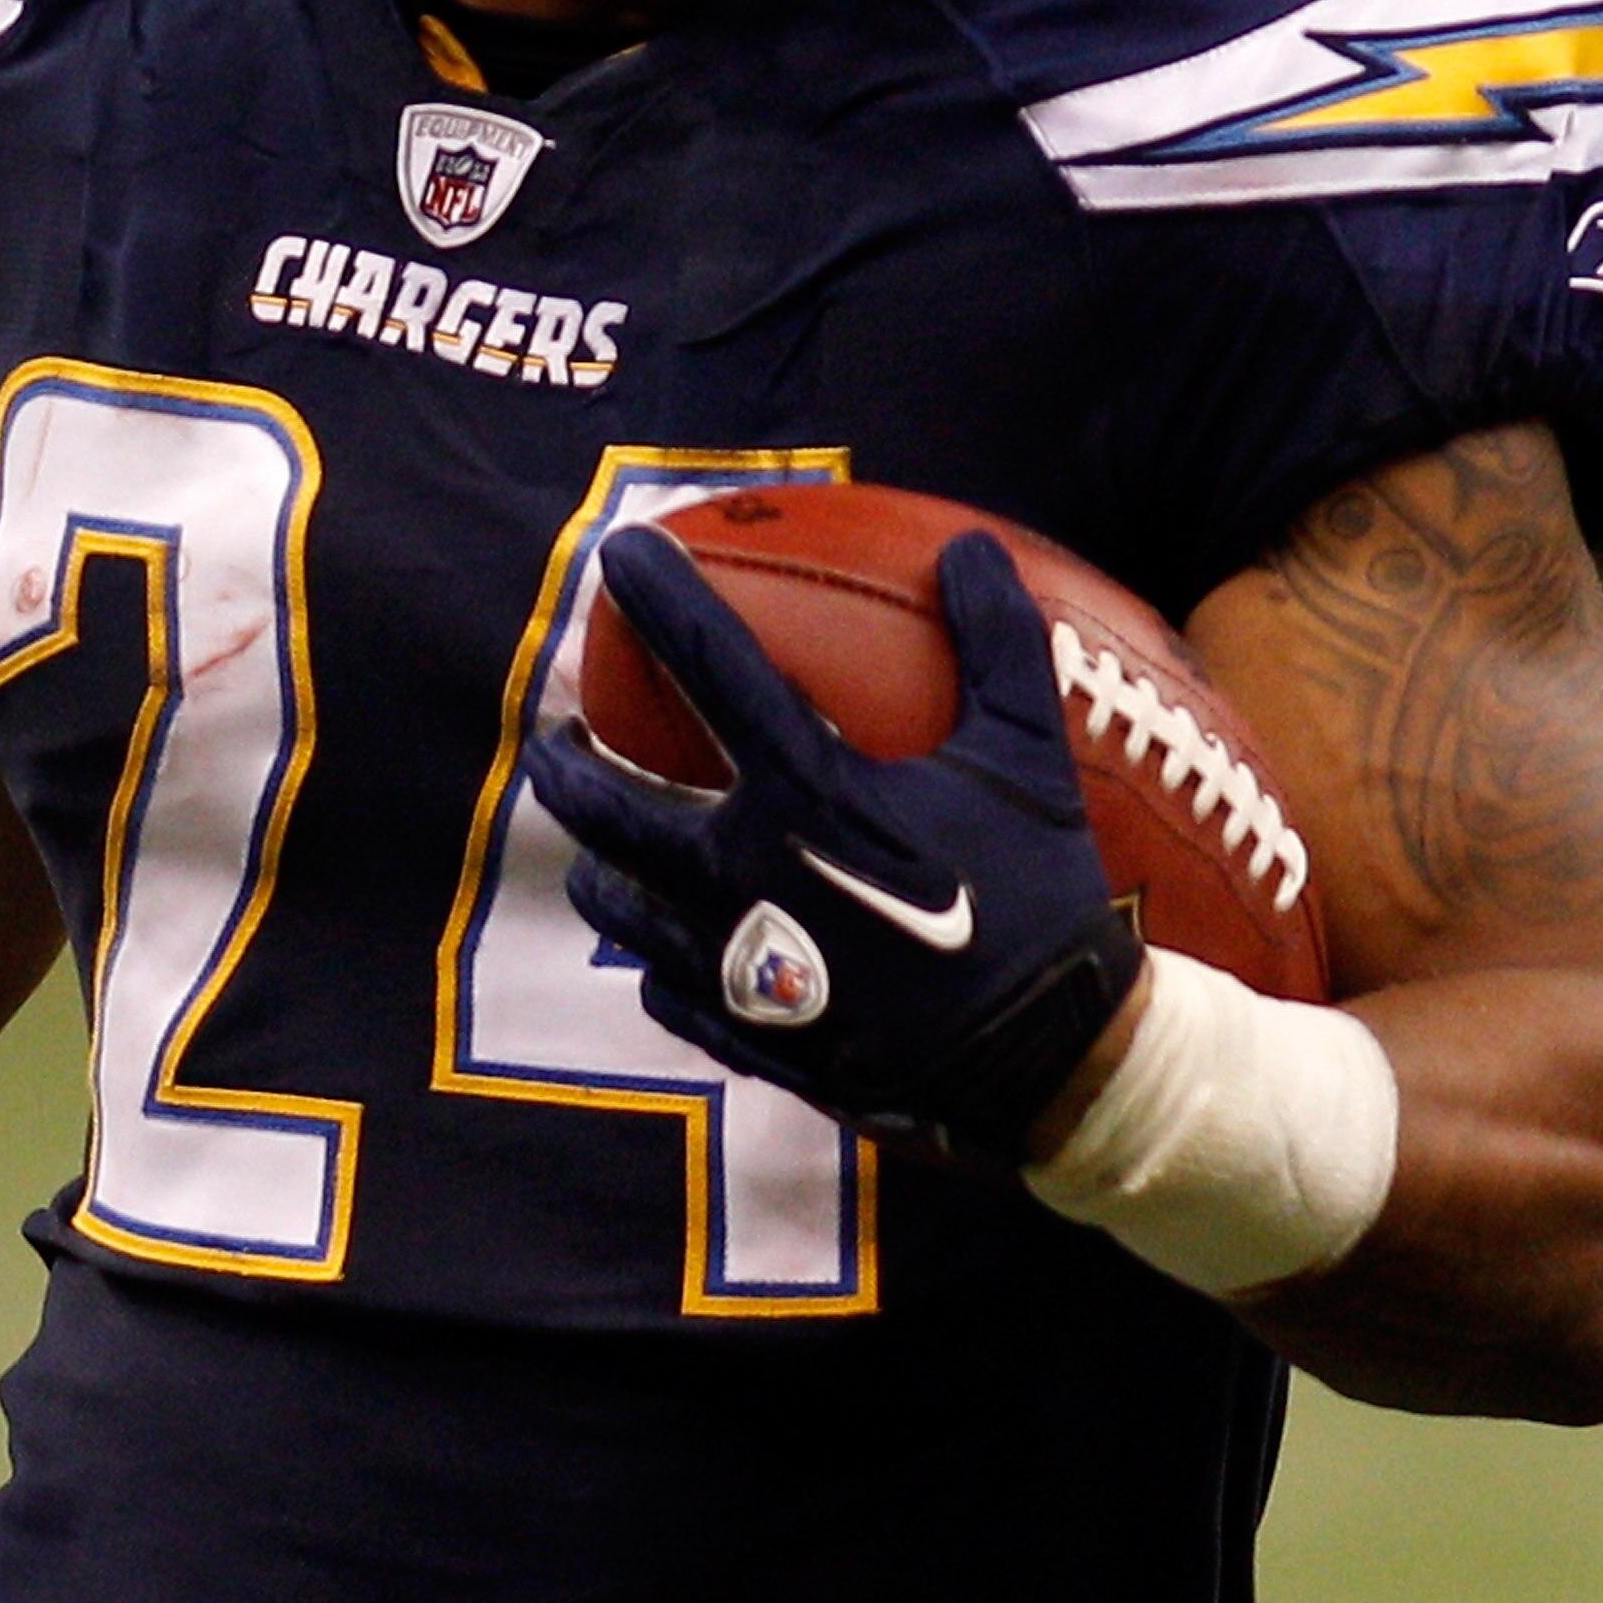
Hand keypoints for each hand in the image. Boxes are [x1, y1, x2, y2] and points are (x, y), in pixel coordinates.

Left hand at [524, 524, 1144, 1162]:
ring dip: (595, 863)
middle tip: (558, 738)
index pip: (706, 663)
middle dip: (565, 761)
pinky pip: (662, 989)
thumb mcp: (1029, 757)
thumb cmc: (1038, 896)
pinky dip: (654, 961)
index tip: (617, 554)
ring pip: (615, 902)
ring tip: (596, 849)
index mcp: (805, 789)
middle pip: (606, 802)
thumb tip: (971, 545)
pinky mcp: (743, 1034)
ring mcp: (731, 961)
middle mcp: (742, 869)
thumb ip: (996, 642)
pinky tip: (661, 950)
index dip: (657, 595)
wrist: (1044, 1058)